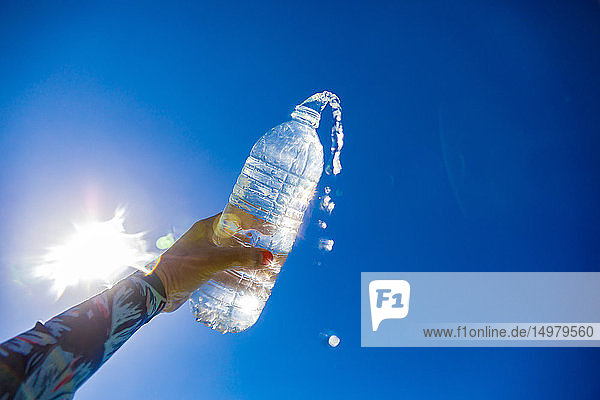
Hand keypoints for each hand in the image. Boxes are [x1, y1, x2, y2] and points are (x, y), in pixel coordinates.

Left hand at [149, 213, 271, 311]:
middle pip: (235, 237)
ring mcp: (203, 255)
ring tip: (263, 265)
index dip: (253, 221)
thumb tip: (268, 257)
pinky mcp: (201, 271)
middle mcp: (205, 239)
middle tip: (270, 246)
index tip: (270, 227)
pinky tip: (248, 283)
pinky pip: (224, 270)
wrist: (156, 291)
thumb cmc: (179, 269)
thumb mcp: (213, 260)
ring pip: (230, 255)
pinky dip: (236, 275)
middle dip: (252, 242)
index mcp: (206, 228)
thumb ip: (241, 258)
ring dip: (245, 260)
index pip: (235, 218)